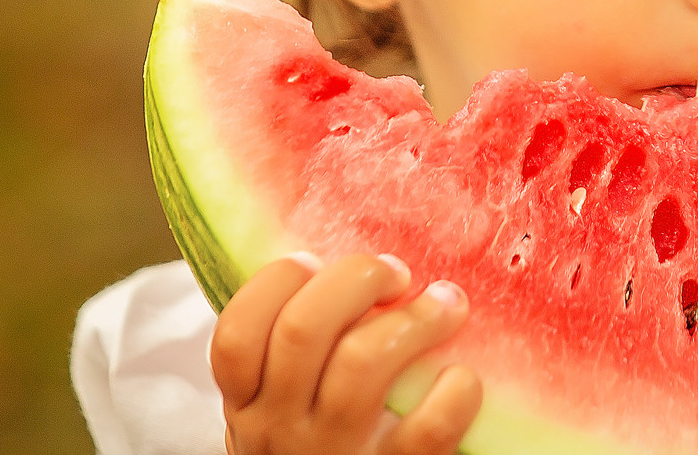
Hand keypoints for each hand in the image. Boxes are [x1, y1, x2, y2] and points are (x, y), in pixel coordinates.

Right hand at [211, 252, 482, 454]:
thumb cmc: (316, 452)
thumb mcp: (279, 412)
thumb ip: (292, 359)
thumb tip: (340, 268)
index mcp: (247, 405)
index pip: (236, 333)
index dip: (277, 281)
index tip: (315, 261)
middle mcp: (280, 431)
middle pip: (302, 329)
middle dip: (356, 278)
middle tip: (394, 273)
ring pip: (362, 364)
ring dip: (415, 320)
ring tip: (445, 306)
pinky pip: (426, 430)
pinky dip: (453, 394)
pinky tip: (462, 379)